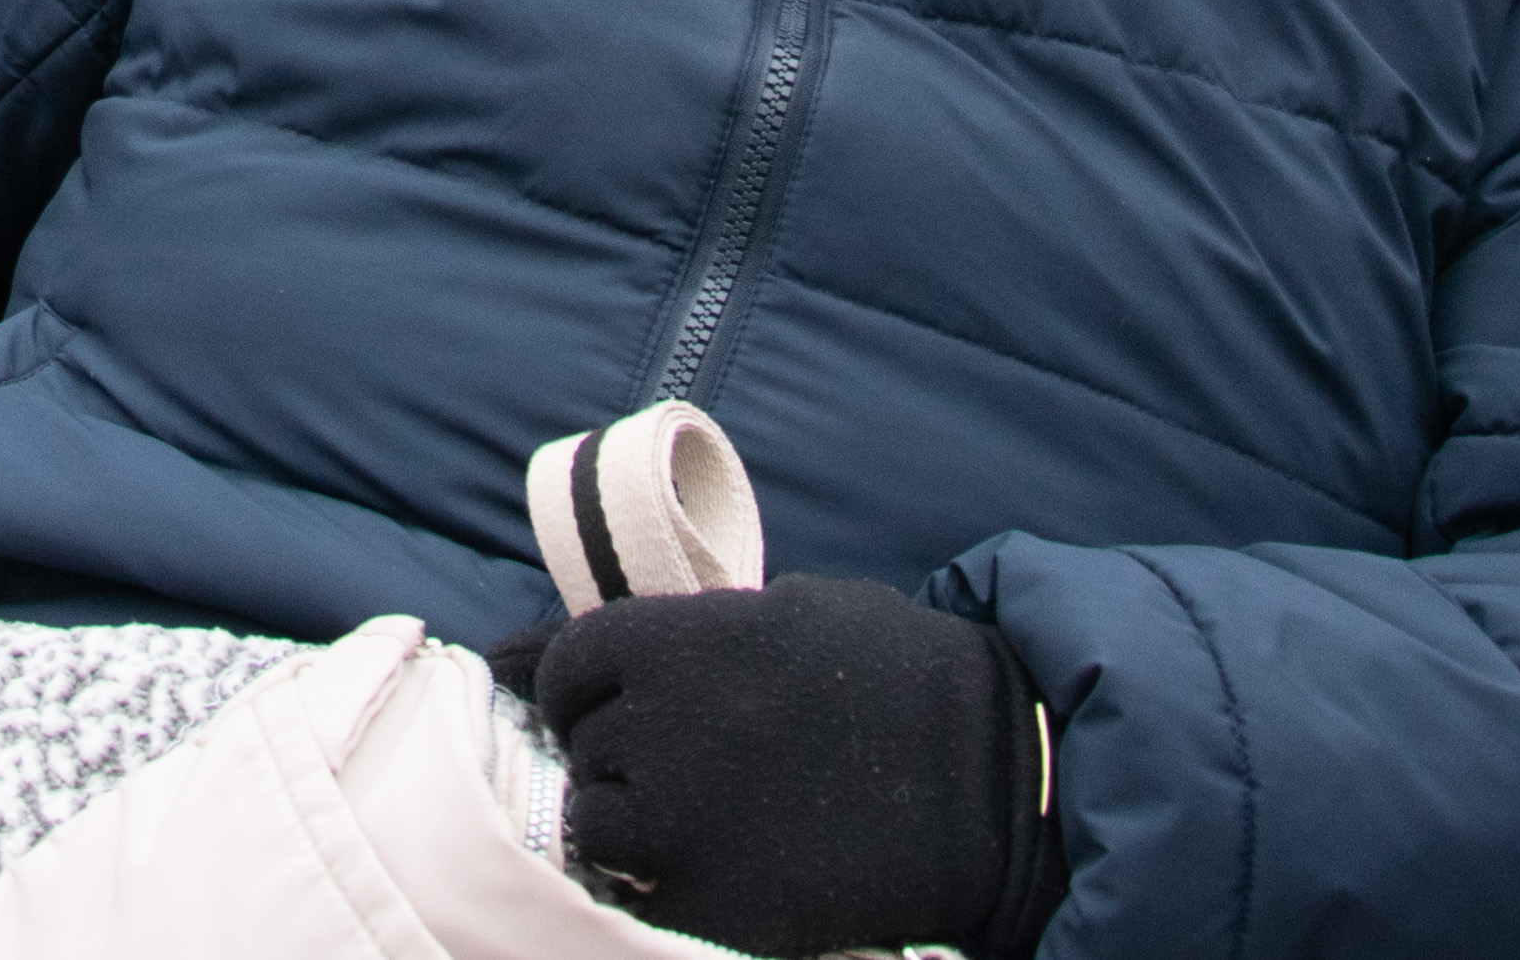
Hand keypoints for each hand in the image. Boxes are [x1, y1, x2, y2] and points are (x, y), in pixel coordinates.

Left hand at [524, 577, 1059, 959]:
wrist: (993, 783)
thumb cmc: (898, 678)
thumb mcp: (785, 614)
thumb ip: (672, 633)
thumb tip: (526, 653)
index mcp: (671, 643)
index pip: (566, 666)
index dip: (592, 687)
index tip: (627, 703)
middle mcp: (655, 728)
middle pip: (588, 746)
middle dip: (628, 754)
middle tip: (703, 764)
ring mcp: (676, 824)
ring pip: (598, 825)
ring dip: (637, 822)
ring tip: (711, 817)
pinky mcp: (709, 905)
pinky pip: (643, 895)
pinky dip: (670, 884)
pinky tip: (731, 864)